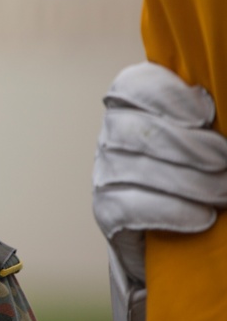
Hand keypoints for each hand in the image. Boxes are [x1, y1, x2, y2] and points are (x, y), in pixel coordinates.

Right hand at [93, 62, 226, 281]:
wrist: (172, 235)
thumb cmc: (196, 177)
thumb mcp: (202, 140)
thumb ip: (210, 125)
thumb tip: (226, 115)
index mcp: (132, 108)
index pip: (132, 85)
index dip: (167, 96)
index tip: (205, 114)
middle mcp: (112, 137)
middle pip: (140, 130)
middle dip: (191, 147)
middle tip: (226, 161)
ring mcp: (105, 173)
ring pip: (139, 169)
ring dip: (191, 182)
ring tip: (223, 193)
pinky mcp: (106, 210)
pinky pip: (133, 207)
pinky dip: (174, 211)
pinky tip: (204, 216)